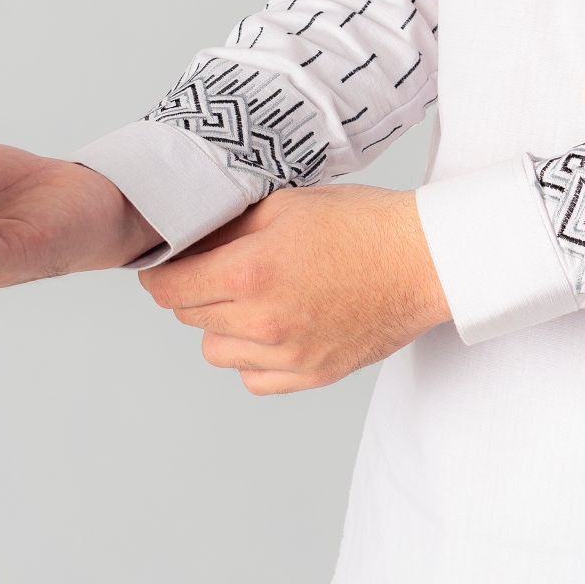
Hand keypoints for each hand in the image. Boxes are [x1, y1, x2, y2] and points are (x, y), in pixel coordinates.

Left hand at [138, 183, 450, 393]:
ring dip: (220, 326)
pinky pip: (253, 378)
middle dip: (193, 291)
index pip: (168, 287)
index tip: (165, 265)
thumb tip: (188, 238)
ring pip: (214, 351)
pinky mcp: (313, 374)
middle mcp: (262, 322)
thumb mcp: (286, 205)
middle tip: (220, 269)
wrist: (425, 259)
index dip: (159, 272)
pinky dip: (252, 357)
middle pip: (187, 316)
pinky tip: (273, 328)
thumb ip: (228, 226)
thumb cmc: (364, 224)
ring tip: (252, 299)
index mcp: (249, 273)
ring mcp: (288, 355)